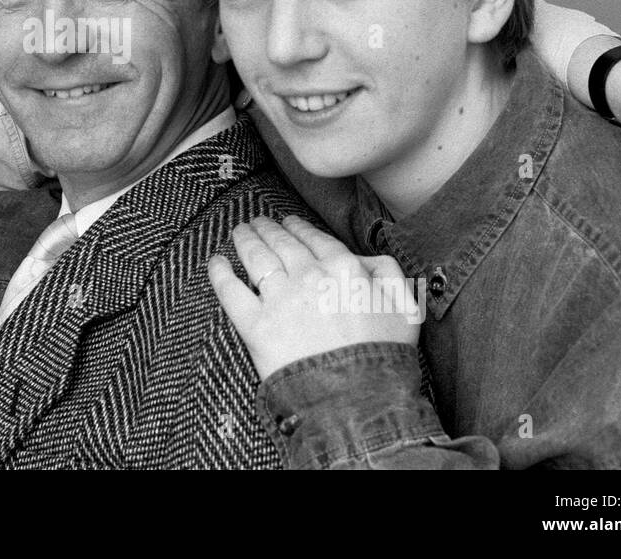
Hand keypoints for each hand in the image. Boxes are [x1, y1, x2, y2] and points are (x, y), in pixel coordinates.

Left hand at [208, 213, 420, 380]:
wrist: (359, 398)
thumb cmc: (384, 357)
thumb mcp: (405, 307)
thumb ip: (388, 272)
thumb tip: (366, 259)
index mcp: (343, 268)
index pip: (314, 239)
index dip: (298, 228)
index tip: (288, 223)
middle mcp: (308, 276)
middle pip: (281, 243)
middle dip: (267, 229)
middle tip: (257, 222)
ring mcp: (280, 299)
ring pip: (256, 258)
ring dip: (246, 240)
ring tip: (239, 232)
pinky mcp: (256, 325)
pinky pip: (230, 291)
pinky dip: (220, 273)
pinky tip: (216, 262)